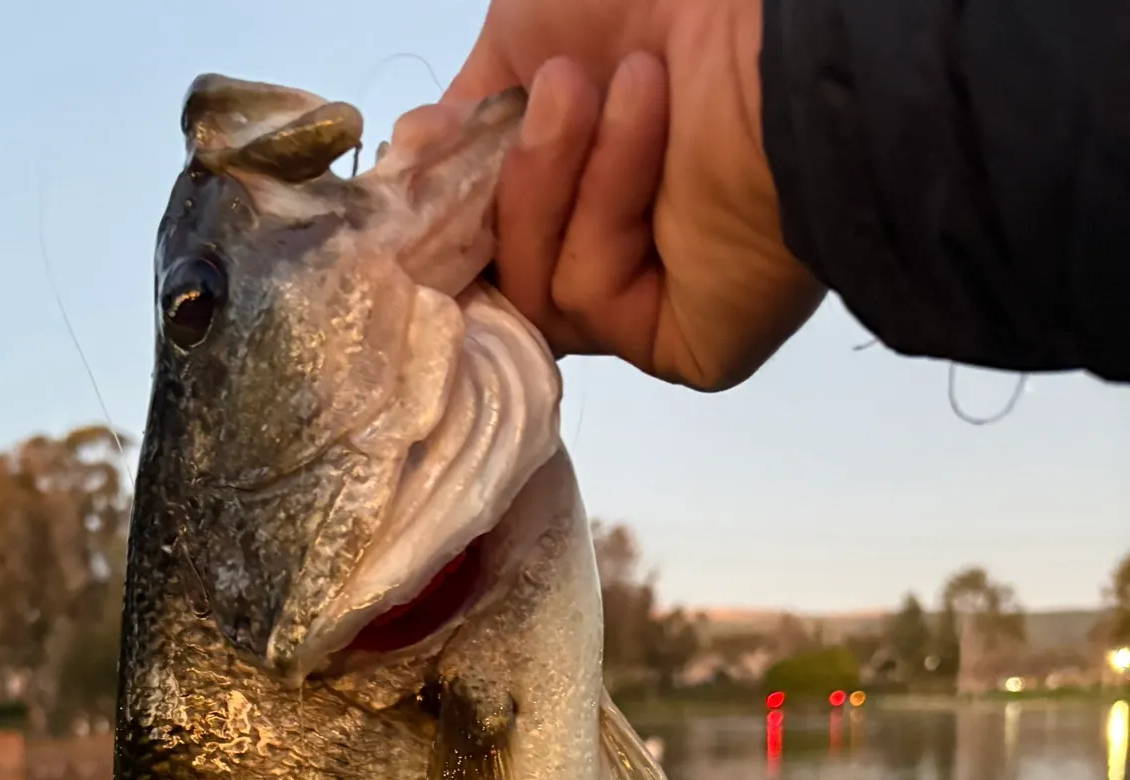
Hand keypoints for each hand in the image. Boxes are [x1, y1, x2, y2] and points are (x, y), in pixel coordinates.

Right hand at [394, 0, 825, 389]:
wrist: (769, 18)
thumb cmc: (660, 0)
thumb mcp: (523, 37)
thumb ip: (462, 120)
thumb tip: (406, 161)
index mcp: (577, 197)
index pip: (482, 247)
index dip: (443, 220)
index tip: (417, 181)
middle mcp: (612, 260)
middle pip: (495, 279)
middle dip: (506, 187)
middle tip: (549, 96)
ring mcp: (645, 311)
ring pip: (532, 295)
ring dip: (556, 181)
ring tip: (616, 87)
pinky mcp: (684, 350)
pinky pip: (590, 306)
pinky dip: (604, 213)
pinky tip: (654, 124)